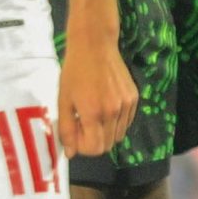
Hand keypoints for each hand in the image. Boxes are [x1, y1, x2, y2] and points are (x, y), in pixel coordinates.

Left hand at [57, 31, 137, 158]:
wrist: (95, 45)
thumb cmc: (74, 71)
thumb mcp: (63, 100)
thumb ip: (66, 129)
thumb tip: (71, 154)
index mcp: (94, 113)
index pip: (95, 149)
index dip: (83, 146)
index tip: (75, 132)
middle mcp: (114, 112)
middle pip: (108, 145)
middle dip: (93, 141)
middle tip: (83, 123)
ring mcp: (127, 105)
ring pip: (118, 135)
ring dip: (105, 132)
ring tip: (94, 113)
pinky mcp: (134, 98)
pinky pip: (126, 122)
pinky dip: (116, 122)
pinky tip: (106, 105)